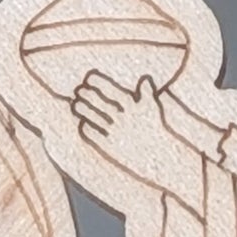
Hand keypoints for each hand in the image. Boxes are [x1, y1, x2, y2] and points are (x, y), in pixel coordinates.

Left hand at [71, 73, 205, 205]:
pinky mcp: (110, 146)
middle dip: (86, 94)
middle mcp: (124, 118)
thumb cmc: (156, 130)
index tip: (88, 78)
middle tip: (78, 89)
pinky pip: (92, 134)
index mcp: (134, 106)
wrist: (160, 158)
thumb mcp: (153, 110)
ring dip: (82, 109)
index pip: (112, 90)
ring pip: (93, 116)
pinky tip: (81, 122)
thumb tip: (145, 79)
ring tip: (75, 103)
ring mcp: (116, 132)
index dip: (98, 82)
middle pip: (99, 102)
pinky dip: (86, 127)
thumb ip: (147, 93)